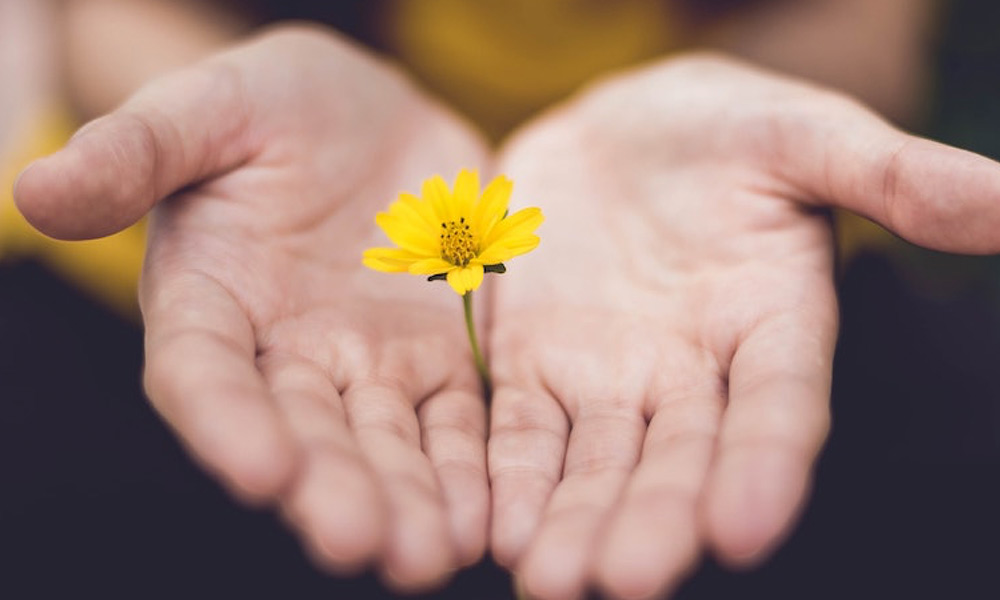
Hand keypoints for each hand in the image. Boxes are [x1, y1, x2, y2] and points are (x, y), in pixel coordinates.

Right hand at [15, 26, 490, 589]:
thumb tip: (38, 189)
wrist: (373, 115)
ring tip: (430, 555)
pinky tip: (485, 517)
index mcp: (212, 300)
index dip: (226, 422)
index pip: (205, 373)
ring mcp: (368, 363)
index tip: (261, 470)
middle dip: (331, 489)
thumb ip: (139, 150)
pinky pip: (456, 421)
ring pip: (386, 443)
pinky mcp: (438, 358)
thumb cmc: (276, 105)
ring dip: (407, 501)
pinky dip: (469, 468)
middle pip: (304, 432)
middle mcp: (285, 353)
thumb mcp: (211, 107)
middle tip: (361, 543)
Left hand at [488, 53, 999, 598]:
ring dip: (574, 521)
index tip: (745, 528)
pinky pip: (522, 429)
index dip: (767, 465)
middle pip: (679, 458)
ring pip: (597, 463)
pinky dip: (509, 477)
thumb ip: (892, 175)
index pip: (779, 407)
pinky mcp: (536, 365)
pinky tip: (496, 528)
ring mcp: (610, 376)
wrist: (620, 132)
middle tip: (626, 581)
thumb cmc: (725, 129)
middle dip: (654, 520)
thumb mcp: (803, 134)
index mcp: (772, 324)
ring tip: (552, 580)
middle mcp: (694, 373)